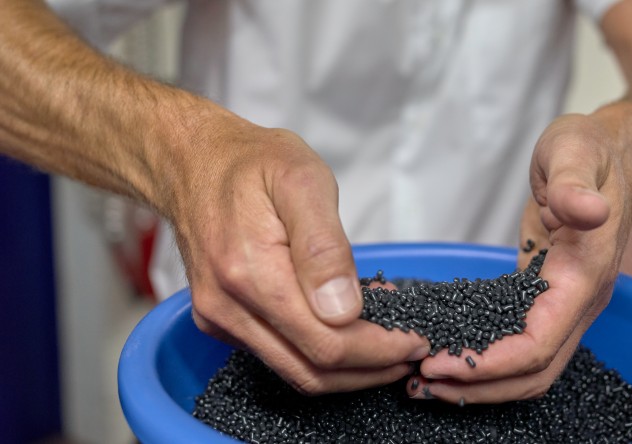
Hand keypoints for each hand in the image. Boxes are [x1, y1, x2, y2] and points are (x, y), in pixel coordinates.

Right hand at [160, 109, 428, 393]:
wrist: (193, 161)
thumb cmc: (253, 163)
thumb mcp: (303, 181)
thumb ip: (324, 247)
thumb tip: (343, 310)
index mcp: (249, 273)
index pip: (326, 344)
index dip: (378, 351)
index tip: (416, 340)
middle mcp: (227, 307)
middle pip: (311, 371)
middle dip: (369, 368)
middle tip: (411, 350)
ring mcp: (218, 318)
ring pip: (294, 372)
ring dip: (347, 370)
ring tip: (387, 348)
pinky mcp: (218, 321)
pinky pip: (276, 355)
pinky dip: (317, 354)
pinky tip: (347, 330)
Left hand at [407, 113, 631, 402]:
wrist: (614, 152)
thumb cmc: (591, 149)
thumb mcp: (575, 151)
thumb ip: (574, 183)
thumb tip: (587, 210)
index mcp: (585, 275)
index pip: (538, 345)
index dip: (489, 364)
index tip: (437, 362)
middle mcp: (579, 300)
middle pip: (533, 372)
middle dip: (479, 385)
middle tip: (420, 383)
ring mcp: (566, 302)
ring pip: (529, 366)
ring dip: (481, 381)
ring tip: (427, 378)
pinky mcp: (548, 295)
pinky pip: (519, 340)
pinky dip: (486, 355)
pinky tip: (449, 349)